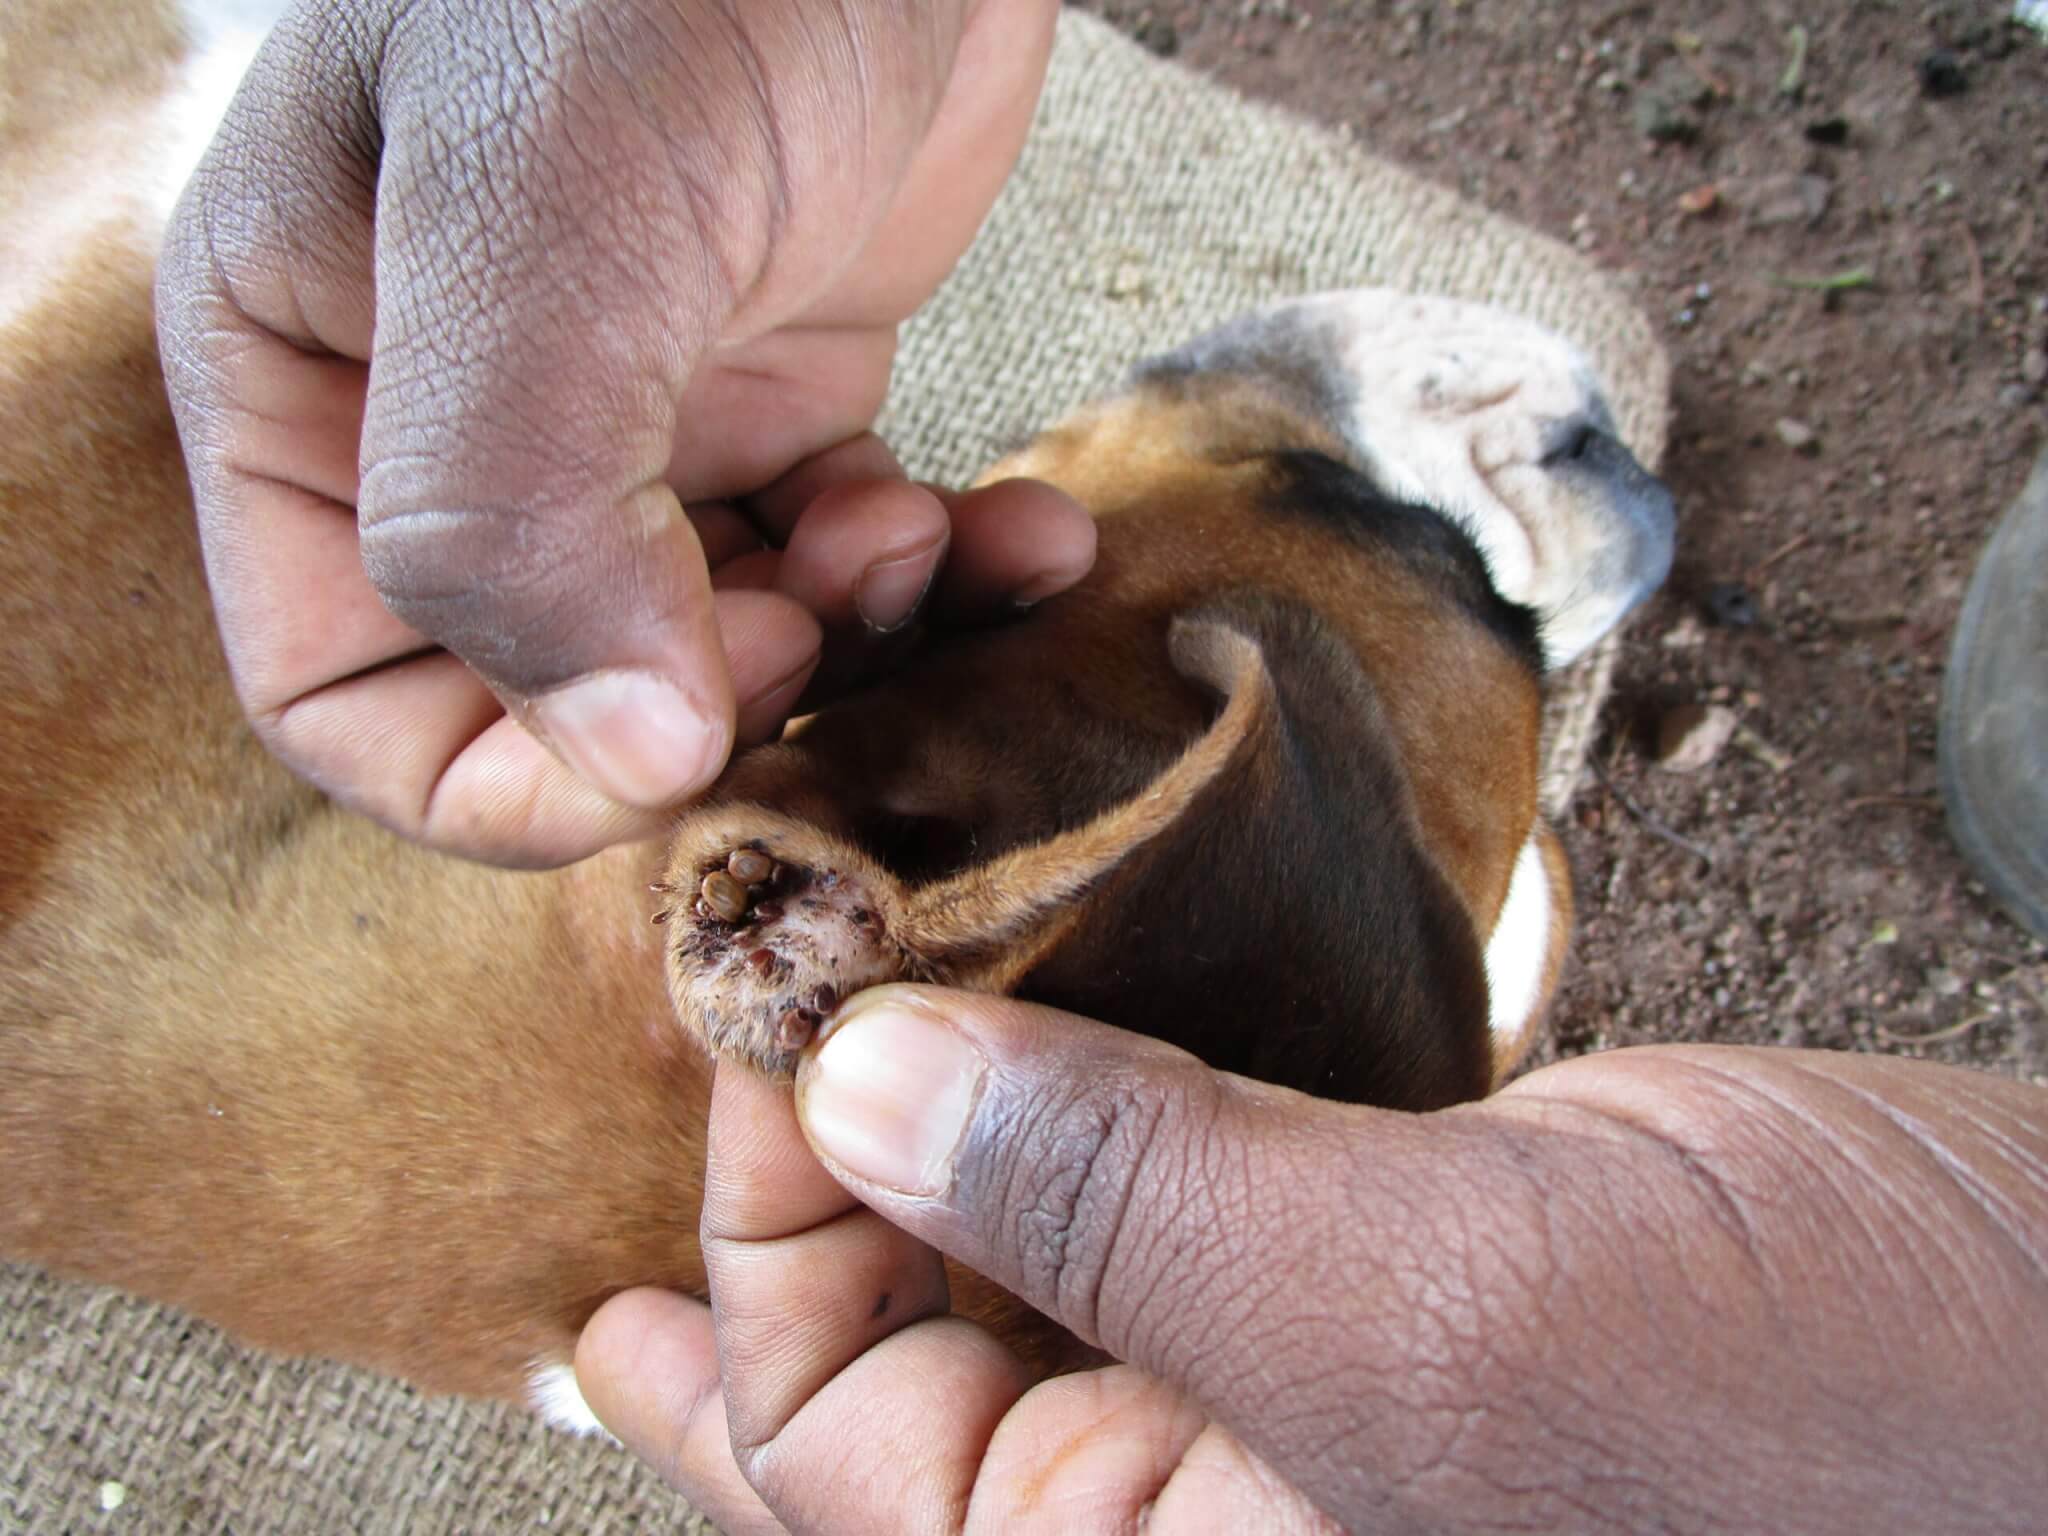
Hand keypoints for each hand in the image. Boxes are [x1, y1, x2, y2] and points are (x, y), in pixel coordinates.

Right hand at [156, 0, 1089, 866]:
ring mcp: (630, 413)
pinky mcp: (781, 381)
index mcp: (312, 386)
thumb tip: (626, 755)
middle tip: (825, 601)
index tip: (678, 739)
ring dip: (847, 635)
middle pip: (556, 693)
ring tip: (916, 529)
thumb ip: (514, 500)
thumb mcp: (541, 208)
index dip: (504, 779)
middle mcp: (459, 424)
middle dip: (710, 691)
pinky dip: (943, 570)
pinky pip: (850, 553)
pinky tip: (1026, 530)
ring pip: (722, 642)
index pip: (350, 702)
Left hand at [578, 988, 2047, 1533]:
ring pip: (1026, 1259)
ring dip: (928, 1117)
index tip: (743, 1020)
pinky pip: (1165, 1181)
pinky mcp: (1376, 1262)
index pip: (842, 1455)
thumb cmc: (1833, 1426)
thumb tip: (859, 1077)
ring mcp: (1287, 1386)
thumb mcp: (1431, 1327)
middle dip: (808, 1182)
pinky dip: (1080, 1079)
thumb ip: (1120, 1215)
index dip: (759, 1245)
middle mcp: (1198, 1515)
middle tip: (722, 1005)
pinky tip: (1011, 1000)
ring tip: (817, 993)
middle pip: (905, 1362)